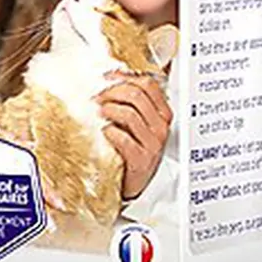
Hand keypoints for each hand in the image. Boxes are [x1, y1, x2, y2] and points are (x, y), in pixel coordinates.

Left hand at [96, 72, 172, 199]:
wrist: (137, 183)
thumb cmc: (136, 150)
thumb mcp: (140, 124)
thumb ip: (133, 103)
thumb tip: (111, 79)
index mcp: (163, 114)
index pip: (148, 84)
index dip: (125, 77)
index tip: (108, 78)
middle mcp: (160, 127)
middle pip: (137, 95)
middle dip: (112, 92)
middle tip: (98, 97)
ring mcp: (153, 144)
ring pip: (130, 114)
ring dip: (109, 109)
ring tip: (99, 112)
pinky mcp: (141, 160)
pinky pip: (124, 139)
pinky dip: (110, 131)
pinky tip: (105, 131)